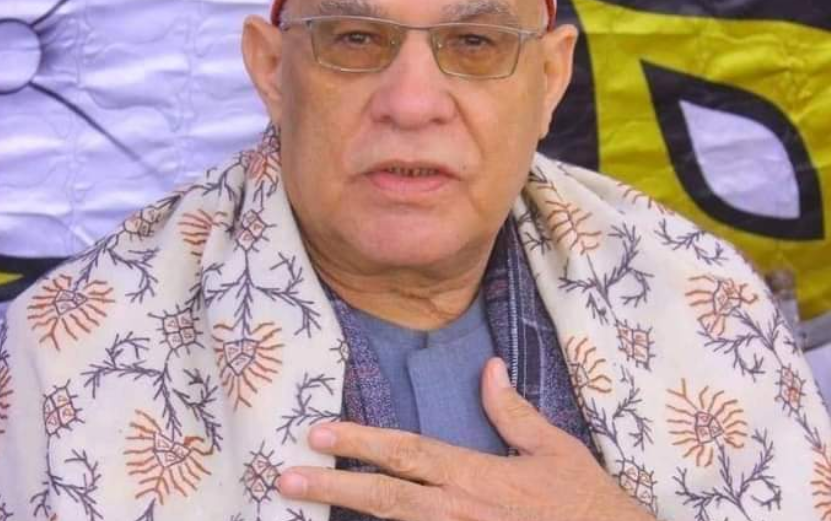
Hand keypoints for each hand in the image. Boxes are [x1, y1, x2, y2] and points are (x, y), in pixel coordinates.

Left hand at [277, 357, 654, 520]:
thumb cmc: (584, 501)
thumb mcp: (554, 447)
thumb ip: (513, 410)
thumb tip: (487, 366)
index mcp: (478, 476)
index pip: (409, 453)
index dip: (362, 443)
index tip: (320, 433)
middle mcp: (460, 512)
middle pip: (387, 499)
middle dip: (333, 486)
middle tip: (287, 479)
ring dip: (350, 517)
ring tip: (305, 507)